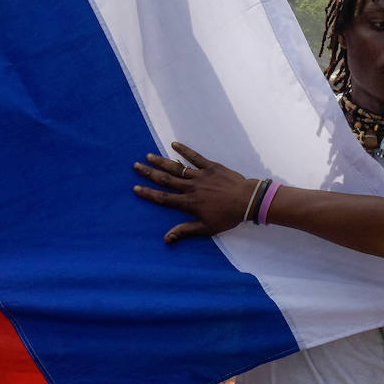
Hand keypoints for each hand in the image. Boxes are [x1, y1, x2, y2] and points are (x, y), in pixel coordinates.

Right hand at [133, 142, 258, 242]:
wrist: (247, 201)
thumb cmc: (227, 217)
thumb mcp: (206, 229)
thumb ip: (185, 231)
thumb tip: (166, 239)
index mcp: (189, 203)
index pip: (164, 199)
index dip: (149, 194)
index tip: (136, 188)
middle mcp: (191, 188)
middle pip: (166, 180)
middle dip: (150, 173)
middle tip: (136, 166)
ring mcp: (200, 176)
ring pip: (177, 168)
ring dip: (162, 161)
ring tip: (148, 156)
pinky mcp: (211, 167)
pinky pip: (195, 157)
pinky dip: (184, 150)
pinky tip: (174, 144)